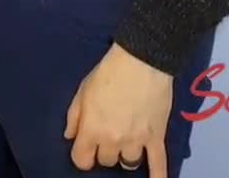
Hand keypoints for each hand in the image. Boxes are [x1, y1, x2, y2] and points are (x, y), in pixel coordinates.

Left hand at [64, 43, 174, 176]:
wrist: (142, 61)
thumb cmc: (108, 72)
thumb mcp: (82, 90)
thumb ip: (74, 116)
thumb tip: (70, 137)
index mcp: (92, 129)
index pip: (82, 160)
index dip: (83, 156)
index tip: (86, 149)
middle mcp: (113, 140)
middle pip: (106, 161)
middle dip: (105, 150)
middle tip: (109, 135)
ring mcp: (136, 141)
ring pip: (128, 163)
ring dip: (125, 155)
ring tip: (126, 143)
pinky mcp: (156, 137)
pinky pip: (158, 164)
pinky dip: (158, 176)